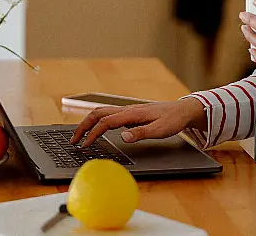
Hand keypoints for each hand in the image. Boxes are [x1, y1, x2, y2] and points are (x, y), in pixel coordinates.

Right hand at [69, 99, 205, 147]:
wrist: (182, 110)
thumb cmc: (172, 120)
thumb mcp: (159, 130)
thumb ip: (141, 133)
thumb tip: (123, 136)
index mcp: (132, 114)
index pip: (106, 122)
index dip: (93, 134)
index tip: (85, 145)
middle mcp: (127, 109)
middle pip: (98, 113)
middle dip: (83, 126)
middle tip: (73, 140)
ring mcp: (128, 110)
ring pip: (102, 112)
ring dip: (88, 122)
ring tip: (79, 135)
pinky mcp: (130, 113)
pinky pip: (108, 114)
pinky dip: (97, 120)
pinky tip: (96, 129)